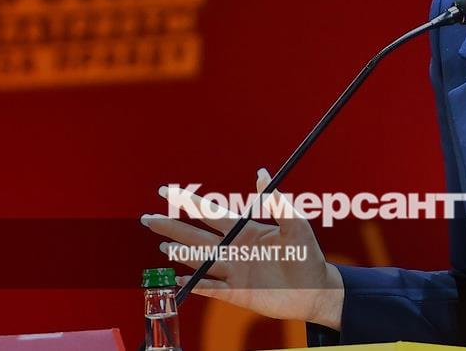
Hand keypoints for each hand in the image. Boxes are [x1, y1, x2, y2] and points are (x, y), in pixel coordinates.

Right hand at [140, 169, 343, 327]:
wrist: (317, 291)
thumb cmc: (309, 256)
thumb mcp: (296, 226)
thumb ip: (277, 203)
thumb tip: (262, 174)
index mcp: (247, 231)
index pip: (211, 213)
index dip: (189, 202)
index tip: (168, 192)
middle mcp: (236, 250)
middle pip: (197, 236)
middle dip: (172, 226)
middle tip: (148, 218)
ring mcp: (234, 272)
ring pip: (200, 261)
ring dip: (180, 253)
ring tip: (162, 246)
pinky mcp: (237, 293)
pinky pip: (210, 288)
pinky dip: (193, 285)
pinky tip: (176, 281)